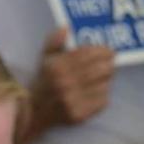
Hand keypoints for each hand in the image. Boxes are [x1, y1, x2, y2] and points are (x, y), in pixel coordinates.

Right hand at [19, 27, 114, 143]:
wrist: (34, 113)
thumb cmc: (44, 82)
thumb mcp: (45, 59)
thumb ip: (55, 42)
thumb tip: (66, 27)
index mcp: (57, 67)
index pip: (89, 54)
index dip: (103, 51)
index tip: (109, 51)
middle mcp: (64, 83)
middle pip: (102, 69)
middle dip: (109, 64)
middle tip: (109, 64)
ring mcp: (72, 100)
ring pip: (105, 84)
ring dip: (105, 81)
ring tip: (99, 79)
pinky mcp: (79, 115)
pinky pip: (103, 101)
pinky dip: (102, 96)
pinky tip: (93, 93)